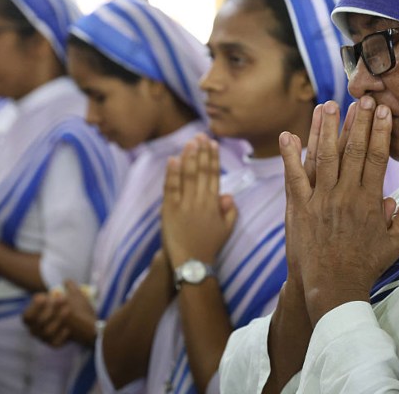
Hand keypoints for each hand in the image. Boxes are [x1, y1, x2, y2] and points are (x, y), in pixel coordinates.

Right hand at [23, 280, 97, 347]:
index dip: (35, 307)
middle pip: (37, 322)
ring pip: (46, 332)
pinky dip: (61, 335)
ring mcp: (45, 338)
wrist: (88, 325)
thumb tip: (66, 281)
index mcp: (35, 318)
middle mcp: (36, 330)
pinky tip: (68, 329)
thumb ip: (69, 288)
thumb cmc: (77, 309)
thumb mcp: (75, 296)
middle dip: (50, 309)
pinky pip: (55, 343)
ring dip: (57, 319)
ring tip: (68, 309)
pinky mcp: (55, 344)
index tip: (46, 297)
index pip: (27, 316)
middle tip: (62, 298)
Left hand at [161, 133, 237, 268]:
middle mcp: (200, 201)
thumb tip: (229, 195)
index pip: (214, 175)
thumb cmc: (209, 246)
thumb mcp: (226, 229)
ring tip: (190, 141)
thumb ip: (230, 211)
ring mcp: (184, 204)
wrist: (191, 263)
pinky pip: (171, 187)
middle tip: (201, 135)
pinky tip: (173, 159)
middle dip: (201, 151)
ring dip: (189, 157)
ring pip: (188, 175)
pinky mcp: (169, 210)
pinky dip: (172, 172)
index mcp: (214, 204)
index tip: (212, 144)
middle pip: (201, 171)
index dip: (213, 158)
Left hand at [280, 98, 398, 325]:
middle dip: (358, 122)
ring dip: (326, 128)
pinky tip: (289, 134)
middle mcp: (346, 195)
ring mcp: (320, 199)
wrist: (333, 288)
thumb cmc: (364, 268)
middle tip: (363, 98)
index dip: (381, 132)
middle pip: (353, 150)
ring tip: (328, 104)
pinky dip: (290, 155)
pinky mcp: (299, 207)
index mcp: (370, 201)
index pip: (378, 158)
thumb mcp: (392, 246)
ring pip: (324, 156)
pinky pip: (294, 177)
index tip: (384, 112)